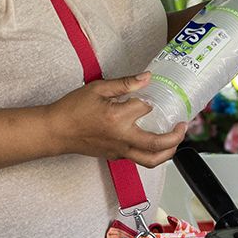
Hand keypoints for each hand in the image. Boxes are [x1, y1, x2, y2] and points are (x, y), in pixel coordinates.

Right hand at [47, 73, 187, 168]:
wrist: (55, 131)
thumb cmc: (72, 109)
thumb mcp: (97, 89)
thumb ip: (125, 84)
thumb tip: (147, 77)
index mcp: (117, 118)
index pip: (147, 108)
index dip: (154, 100)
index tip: (157, 92)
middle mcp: (121, 138)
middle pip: (157, 144)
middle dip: (176, 136)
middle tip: (183, 125)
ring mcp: (119, 150)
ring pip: (151, 160)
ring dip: (168, 152)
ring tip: (176, 139)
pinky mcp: (115, 156)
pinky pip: (139, 158)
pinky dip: (153, 153)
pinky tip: (155, 140)